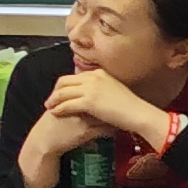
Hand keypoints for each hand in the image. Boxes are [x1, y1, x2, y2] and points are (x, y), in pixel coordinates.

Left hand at [48, 69, 170, 145]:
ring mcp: (91, 88)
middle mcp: (93, 77)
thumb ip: (101, 88)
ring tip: (49, 107)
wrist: (138, 113)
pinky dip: (59, 108)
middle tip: (50, 100)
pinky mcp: (89, 101)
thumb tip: (92, 93)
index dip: (64, 85)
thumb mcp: (114, 90)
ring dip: (54, 100)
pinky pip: (68, 104)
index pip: (74, 76)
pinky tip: (55, 113)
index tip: (60, 93)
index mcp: (99, 73)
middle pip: (65, 81)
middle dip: (55, 91)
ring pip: (64, 92)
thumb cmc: (130, 106)